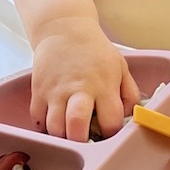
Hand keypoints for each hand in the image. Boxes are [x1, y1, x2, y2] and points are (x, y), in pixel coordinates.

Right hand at [29, 18, 139, 140]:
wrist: (63, 28)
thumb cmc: (95, 51)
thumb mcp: (121, 67)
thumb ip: (129, 94)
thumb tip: (131, 118)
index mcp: (103, 86)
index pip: (110, 122)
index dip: (110, 132)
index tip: (107, 130)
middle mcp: (79, 90)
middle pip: (76, 126)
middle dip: (81, 141)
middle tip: (85, 141)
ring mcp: (56, 91)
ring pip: (54, 127)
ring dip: (62, 137)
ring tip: (70, 134)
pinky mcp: (38, 90)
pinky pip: (38, 119)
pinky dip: (44, 127)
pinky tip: (55, 122)